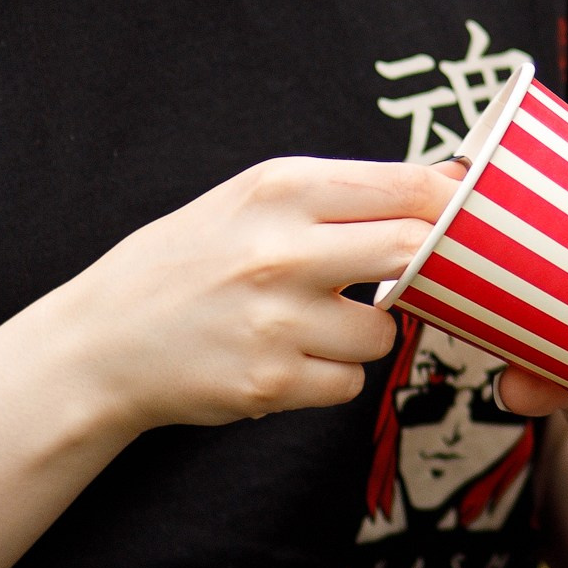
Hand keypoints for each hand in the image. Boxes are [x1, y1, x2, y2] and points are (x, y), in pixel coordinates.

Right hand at [41, 157, 449, 445]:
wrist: (103, 341)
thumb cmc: (186, 262)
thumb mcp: (248, 201)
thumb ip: (339, 195)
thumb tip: (445, 184)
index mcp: (279, 187)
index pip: (405, 186)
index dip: (450, 205)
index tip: (464, 219)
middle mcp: (280, 249)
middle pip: (413, 250)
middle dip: (420, 268)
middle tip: (397, 277)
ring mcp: (276, 320)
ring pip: (384, 332)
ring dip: (363, 333)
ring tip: (310, 323)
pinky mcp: (272, 382)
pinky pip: (349, 382)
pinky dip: (330, 375)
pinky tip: (285, 358)